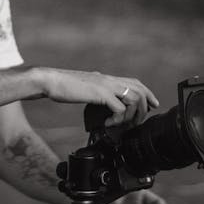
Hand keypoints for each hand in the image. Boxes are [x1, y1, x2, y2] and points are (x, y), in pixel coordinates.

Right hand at [38, 68, 158, 125]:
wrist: (50, 80)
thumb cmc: (62, 86)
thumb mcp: (84, 87)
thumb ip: (95, 91)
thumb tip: (99, 97)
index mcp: (106, 78)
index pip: (134, 82)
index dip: (147, 93)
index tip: (153, 104)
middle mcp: (109, 80)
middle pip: (139, 89)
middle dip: (145, 107)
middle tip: (139, 121)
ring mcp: (105, 86)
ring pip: (134, 98)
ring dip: (132, 115)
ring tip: (124, 125)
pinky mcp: (100, 94)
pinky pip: (119, 108)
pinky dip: (118, 119)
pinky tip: (109, 124)